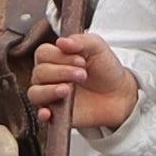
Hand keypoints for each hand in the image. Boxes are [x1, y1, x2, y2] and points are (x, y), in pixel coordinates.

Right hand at [22, 33, 136, 129]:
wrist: (120, 93)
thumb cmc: (105, 69)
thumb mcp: (97, 47)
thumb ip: (80, 40)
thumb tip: (61, 42)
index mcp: (55, 58)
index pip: (43, 53)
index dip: (59, 56)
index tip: (81, 60)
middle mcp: (50, 76)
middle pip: (40, 72)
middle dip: (62, 72)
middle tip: (83, 75)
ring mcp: (51, 95)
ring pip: (35, 93)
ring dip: (50, 90)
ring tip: (68, 90)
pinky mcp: (56, 114)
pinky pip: (41, 115)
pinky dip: (42, 114)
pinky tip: (49, 112)